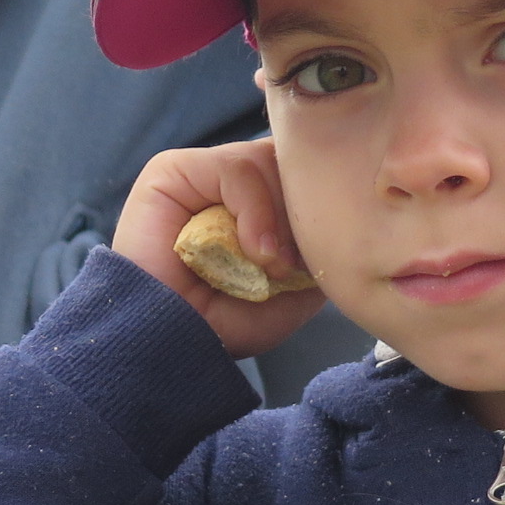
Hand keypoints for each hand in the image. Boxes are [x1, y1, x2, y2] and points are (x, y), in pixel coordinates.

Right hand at [114, 139, 324, 357]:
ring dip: (281, 216)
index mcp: (256, 209)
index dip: (323, 207)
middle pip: (291, 163)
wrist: (169, 344)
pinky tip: (255, 250)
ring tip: (273, 264)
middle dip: (305, 212)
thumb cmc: (222, 327)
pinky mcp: (172, 171)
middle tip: (295, 263)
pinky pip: (237, 167)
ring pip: (270, 161)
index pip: (304, 178)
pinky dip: (256, 210)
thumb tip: (335, 213)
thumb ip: (316, 251)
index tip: (324, 256)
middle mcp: (231, 189)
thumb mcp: (289, 295)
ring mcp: (202, 177)